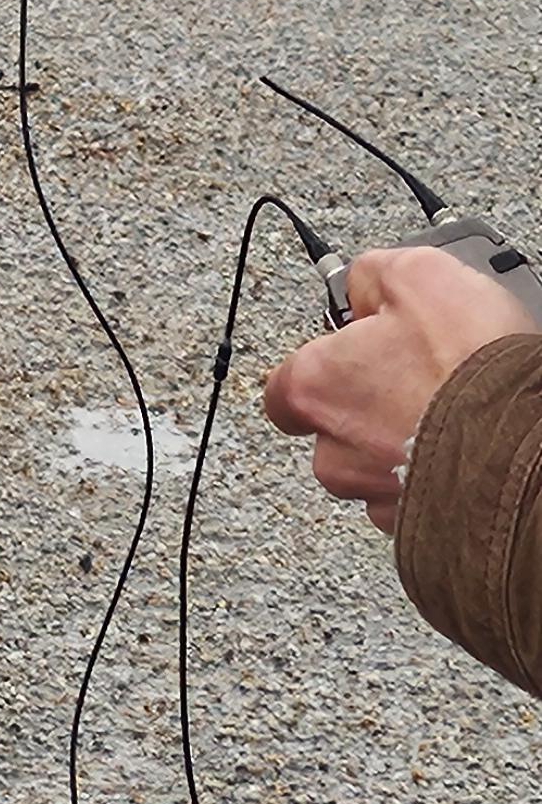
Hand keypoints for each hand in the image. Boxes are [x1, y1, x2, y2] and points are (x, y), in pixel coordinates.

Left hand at [262, 247, 537, 532]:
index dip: (325, 362)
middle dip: (369, 407)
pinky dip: (433, 477)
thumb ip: (372, 277)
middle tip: (416, 380)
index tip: (355, 350)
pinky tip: (463, 450)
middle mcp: (335, 454)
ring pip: (374, 468)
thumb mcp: (418, 276)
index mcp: (316, 389)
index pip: (286, 385)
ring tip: (450, 415)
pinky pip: (414, 499)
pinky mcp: (419, 528)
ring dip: (403, 445)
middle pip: (334, 429)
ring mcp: (377, 497)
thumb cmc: (471, 370)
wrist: (532, 454)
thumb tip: (364, 285)